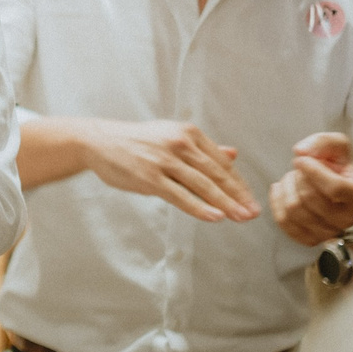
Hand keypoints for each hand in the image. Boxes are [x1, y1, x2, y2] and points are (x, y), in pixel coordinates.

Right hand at [76, 119, 257, 221]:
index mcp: (189, 133)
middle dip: (238, 196)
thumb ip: (202, 148)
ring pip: (203, 186)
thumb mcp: (171, 137)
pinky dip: (200, 207)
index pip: (221, 163)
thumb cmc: (137, 142)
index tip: (250, 199)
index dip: (238, 183)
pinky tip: (215, 217)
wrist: (99, 141)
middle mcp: (180, 144)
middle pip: (217, 174)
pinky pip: (180, 195)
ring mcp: (165, 160)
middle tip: (253, 212)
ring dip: (225, 204)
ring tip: (241, 218)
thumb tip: (233, 154)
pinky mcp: (150, 177)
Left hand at [271, 133, 352, 246]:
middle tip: (299, 169)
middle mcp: (346, 218)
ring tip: (292, 178)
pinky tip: (281, 190)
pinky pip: (284, 222)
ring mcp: (328, 232)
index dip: (312, 171)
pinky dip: (276, 202)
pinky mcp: (310, 239)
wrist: (347, 201)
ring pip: (294, 210)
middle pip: (309, 198)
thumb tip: (300, 151)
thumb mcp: (341, 149)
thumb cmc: (343, 172)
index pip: (334, 188)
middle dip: (297, 177)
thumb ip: (323, 142)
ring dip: (287, 188)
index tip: (300, 160)